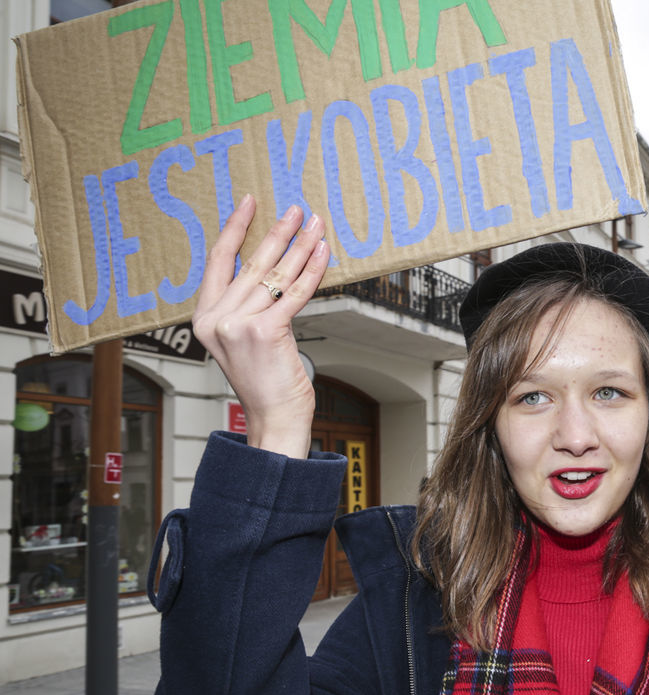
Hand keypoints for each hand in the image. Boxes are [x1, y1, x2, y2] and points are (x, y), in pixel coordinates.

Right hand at [192, 196, 328, 458]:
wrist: (273, 417)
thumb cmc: (265, 381)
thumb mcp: (244, 340)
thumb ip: (248, 307)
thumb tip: (276, 269)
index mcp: (205, 318)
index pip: (219, 261)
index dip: (236, 229)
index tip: (250, 203)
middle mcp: (216, 319)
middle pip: (252, 263)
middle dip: (278, 232)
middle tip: (297, 210)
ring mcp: (239, 325)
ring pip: (276, 275)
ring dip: (301, 246)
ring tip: (316, 225)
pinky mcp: (266, 332)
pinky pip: (294, 292)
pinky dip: (312, 270)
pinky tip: (323, 252)